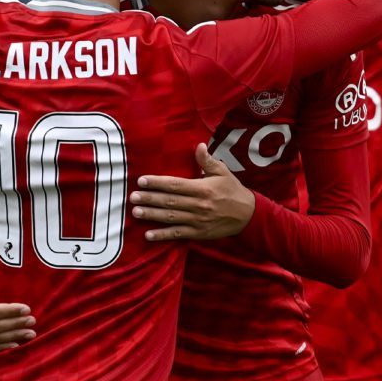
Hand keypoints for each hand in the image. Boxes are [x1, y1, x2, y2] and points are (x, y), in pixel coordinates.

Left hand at [130, 143, 256, 240]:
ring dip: (152, 215)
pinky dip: (163, 235)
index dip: (158, 183)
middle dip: (150, 198)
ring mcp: (198, 220)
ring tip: (136, 212)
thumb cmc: (233, 191)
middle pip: (170, 201)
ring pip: (171, 217)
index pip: (176, 185)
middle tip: (132, 197)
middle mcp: (199, 205)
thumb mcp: (223, 172)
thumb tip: (199, 145)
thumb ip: (208, 161)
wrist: (249, 215)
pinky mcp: (199, 233)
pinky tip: (149, 235)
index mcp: (203, 188)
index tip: (142, 180)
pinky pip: (178, 234)